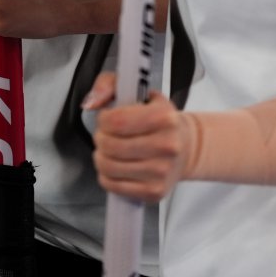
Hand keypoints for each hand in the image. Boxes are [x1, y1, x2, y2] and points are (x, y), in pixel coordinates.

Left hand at [83, 71, 193, 203]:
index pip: (116, 121)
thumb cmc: (156, 118)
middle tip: (107, 135)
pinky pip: (114, 186)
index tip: (107, 118)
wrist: (184, 146)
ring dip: (101, 157)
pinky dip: (106, 176)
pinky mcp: (154, 191)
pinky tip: (115, 167)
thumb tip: (91, 102)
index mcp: (163, 117)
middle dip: (101, 138)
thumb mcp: (135, 90)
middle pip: (111, 146)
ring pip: (109, 167)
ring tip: (109, 151)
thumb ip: (108, 85)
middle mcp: (167, 145)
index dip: (103, 120)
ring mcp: (161, 171)